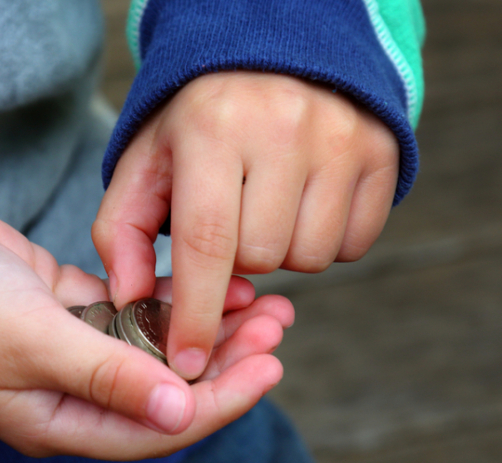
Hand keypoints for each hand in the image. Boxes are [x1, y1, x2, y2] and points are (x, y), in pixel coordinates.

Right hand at [0, 190, 292, 459]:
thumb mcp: (30, 341)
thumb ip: (108, 375)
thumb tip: (180, 412)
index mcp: (55, 419)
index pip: (156, 425)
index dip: (218, 400)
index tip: (271, 366)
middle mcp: (67, 391)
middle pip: (164, 387)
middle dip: (223, 360)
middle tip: (278, 325)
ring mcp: (67, 348)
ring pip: (153, 345)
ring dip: (202, 325)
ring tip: (261, 299)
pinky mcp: (64, 306)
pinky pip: (130, 310)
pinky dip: (166, 298)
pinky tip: (207, 280)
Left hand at [93, 71, 397, 379]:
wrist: (268, 59)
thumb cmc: (195, 126)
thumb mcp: (144, 165)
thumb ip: (120, 233)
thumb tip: (129, 301)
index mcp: (213, 128)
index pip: (207, 242)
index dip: (197, 313)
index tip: (187, 363)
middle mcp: (283, 128)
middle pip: (262, 258)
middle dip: (237, 261)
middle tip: (229, 221)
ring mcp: (341, 138)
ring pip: (311, 258)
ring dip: (282, 253)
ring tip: (264, 209)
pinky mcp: (381, 153)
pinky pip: (354, 244)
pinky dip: (325, 241)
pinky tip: (302, 204)